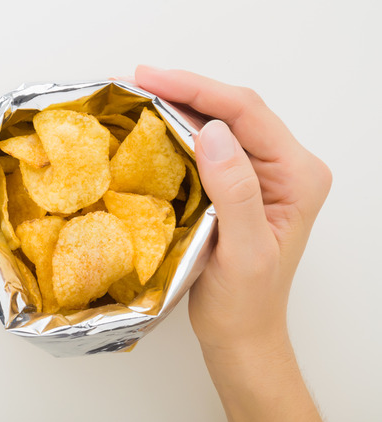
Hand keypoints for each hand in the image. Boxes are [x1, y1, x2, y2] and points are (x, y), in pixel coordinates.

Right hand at [135, 66, 330, 421]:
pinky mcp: (238, 184)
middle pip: (233, 109)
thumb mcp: (244, 252)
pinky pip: (207, 145)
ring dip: (177, 106)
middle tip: (134, 81)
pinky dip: (177, 130)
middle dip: (183, 90)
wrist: (241, 332)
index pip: (246, 114)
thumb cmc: (245, 303)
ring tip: (136, 95)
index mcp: (297, 177)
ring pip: (219, 122)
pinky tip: (151, 124)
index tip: (152, 79)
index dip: (197, 89)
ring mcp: (262, 174)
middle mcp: (285, 168)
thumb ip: (236, 192)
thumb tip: (214, 132)